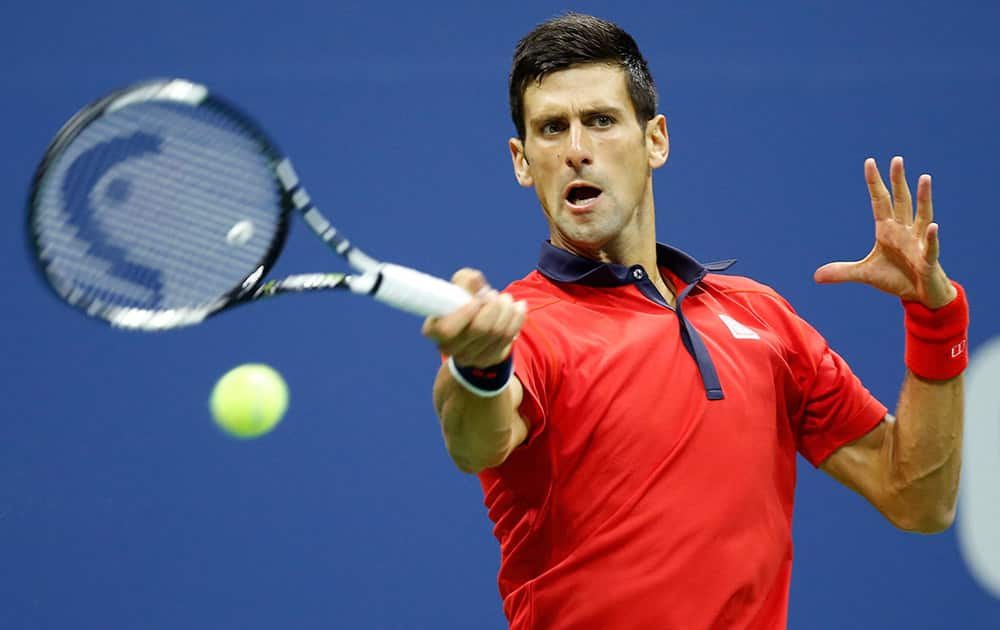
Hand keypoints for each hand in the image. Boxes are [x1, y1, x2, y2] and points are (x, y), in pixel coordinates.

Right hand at [422, 268, 526, 367]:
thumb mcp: (459, 287)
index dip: (465, 313)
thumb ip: (465, 281)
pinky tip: (518, 308)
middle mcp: (449, 347)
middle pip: (479, 329)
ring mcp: (469, 356)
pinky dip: (517, 319)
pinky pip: (508, 338)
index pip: (447, 329)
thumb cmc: (462, 302)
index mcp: (434, 330)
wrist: (473, 327)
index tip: (477, 299)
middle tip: (494, 295)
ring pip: (496, 333)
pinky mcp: (487, 359)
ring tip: (506, 299)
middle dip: (493, 307)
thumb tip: (477, 281)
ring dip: (506, 310)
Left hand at [814, 156, 956, 308]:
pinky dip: (930, 237)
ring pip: (921, 216)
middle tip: (896, 159)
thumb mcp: (864, 274)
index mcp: (887, 230)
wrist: (919, 295)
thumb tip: (816, 276)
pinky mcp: (928, 260)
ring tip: (925, 178)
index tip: (870, 162)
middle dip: (898, 181)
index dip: (875, 183)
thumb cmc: (896, 278)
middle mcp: (904, 231)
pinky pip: (930, 246)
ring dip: (923, 198)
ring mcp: (918, 243)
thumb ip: (842, 272)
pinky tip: (933, 226)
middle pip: (901, 201)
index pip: (880, 202)